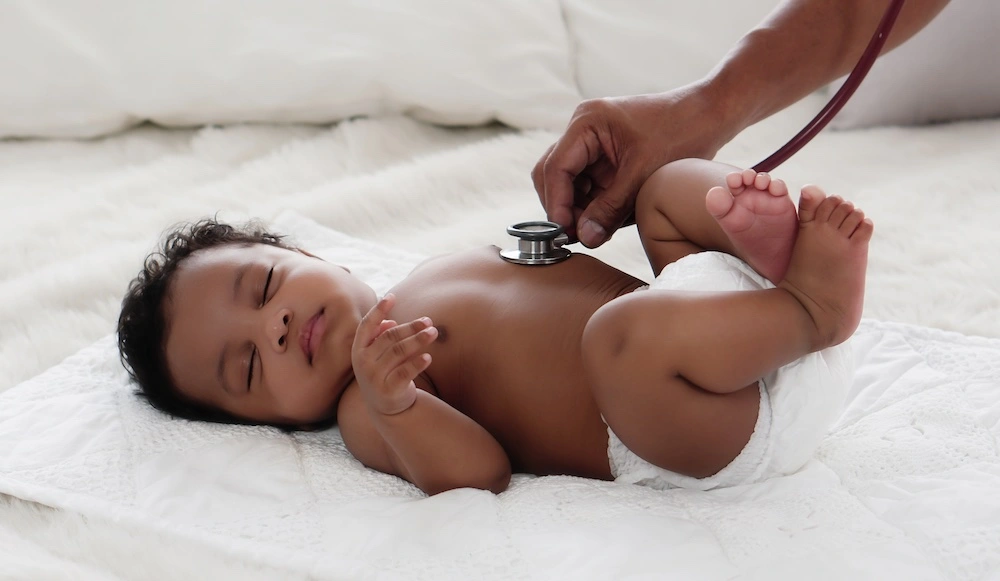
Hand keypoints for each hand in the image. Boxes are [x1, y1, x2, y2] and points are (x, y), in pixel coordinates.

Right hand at [351, 294, 436, 415]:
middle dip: (410, 327)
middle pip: (389, 337)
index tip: (392, 296)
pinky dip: (417, 363)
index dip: (378, 310)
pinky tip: (428, 357)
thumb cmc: (385, 373)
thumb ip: (381, 337)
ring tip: (434, 333)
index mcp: (358, 349)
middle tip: (428, 321)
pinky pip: (405, 372)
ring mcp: (374, 377)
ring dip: (418, 340)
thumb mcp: (377, 355)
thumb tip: (390, 323)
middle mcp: (363, 363)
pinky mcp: (388, 391)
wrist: (385, 408)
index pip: (366, 325)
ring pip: (399, 352)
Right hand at [532, 86, 731, 247]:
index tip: (565, 232)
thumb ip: (611, 208)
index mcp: (587, 122)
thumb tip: (584, 238)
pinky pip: (587, 185)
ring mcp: (591, 142)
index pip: (555, 168)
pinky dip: (593, 205)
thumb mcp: (644, 175)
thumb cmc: (681, 133)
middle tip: (578, 237)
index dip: (557, 203)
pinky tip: (609, 219)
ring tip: (597, 230)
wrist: (710, 115)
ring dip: (578, 208)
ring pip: (568, 184)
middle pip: (553, 175)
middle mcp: (582, 129)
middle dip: (563, 207)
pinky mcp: (604, 156)